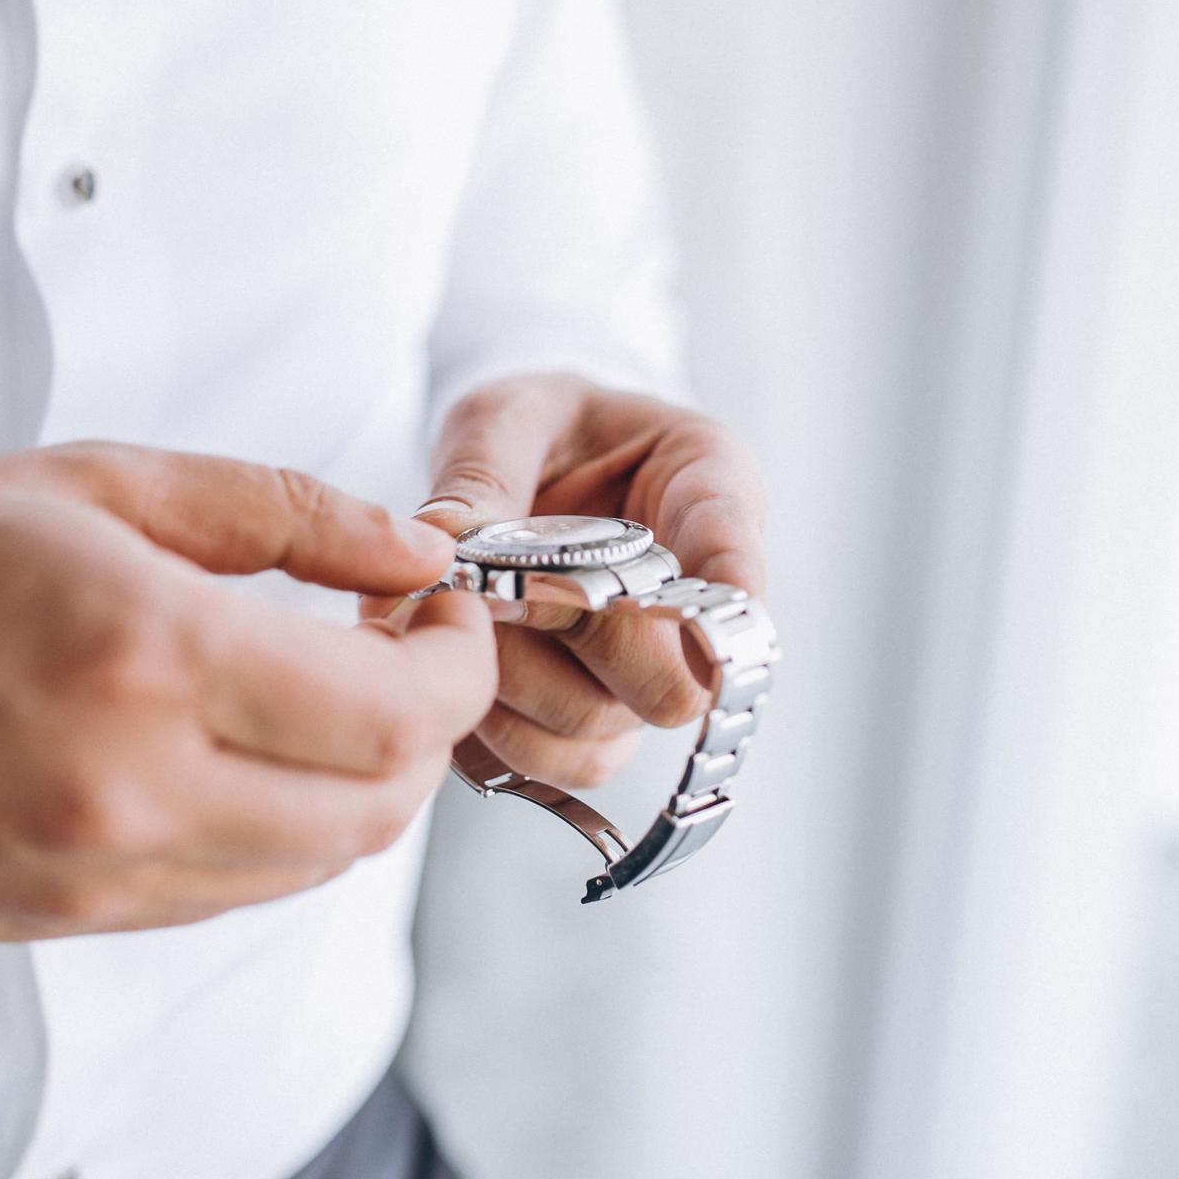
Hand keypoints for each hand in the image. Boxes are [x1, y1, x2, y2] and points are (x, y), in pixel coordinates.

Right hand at [0, 443, 495, 937]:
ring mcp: (104, 875)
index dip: (457, 661)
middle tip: (406, 642)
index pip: (392, 712)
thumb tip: (411, 547)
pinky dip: (295, 822)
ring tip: (337, 688)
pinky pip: (247, 888)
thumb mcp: (90, 483)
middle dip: (433, 722)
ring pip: (327, 861)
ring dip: (369, 778)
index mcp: (140, 655)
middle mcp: (132, 789)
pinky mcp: (82, 921)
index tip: (442, 606)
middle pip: (383, 804)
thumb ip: (277, 510)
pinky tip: (261, 745)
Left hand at [406, 373, 765, 788]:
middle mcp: (691, 601)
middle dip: (572, 638)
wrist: (524, 465)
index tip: (709, 629)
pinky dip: (488, 728)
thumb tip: (445, 535)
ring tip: (465, 620)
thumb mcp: (509, 416)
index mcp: (704, 487)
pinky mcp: (584, 720)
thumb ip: (485, 467)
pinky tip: (455, 663)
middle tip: (496, 583)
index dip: (728, 592)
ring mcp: (641, 673)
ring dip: (515, 689)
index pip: (733, 547)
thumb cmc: (536, 429)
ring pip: (602, 735)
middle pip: (669, 684)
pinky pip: (546, 762)